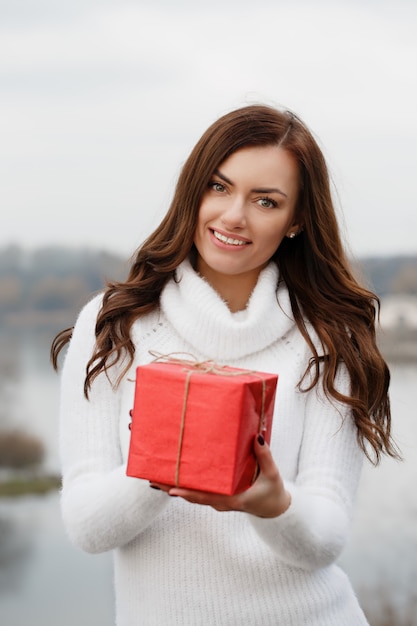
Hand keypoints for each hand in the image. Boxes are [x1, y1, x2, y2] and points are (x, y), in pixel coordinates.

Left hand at [150, 434, 290, 517]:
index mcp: (231, 499)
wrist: (276, 509)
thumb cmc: (273, 492)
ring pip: (194, 495)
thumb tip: (257, 438)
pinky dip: (187, 487)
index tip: (171, 489)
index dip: (188, 493)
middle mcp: (221, 502)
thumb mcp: (272, 474)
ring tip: (157, 478)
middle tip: (153, 480)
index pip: (205, 497)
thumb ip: (264, 456)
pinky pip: (200, 493)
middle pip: (193, 496)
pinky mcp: (220, 497)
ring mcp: (219, 501)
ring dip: (176, 487)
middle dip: (172, 488)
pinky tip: (176, 479)